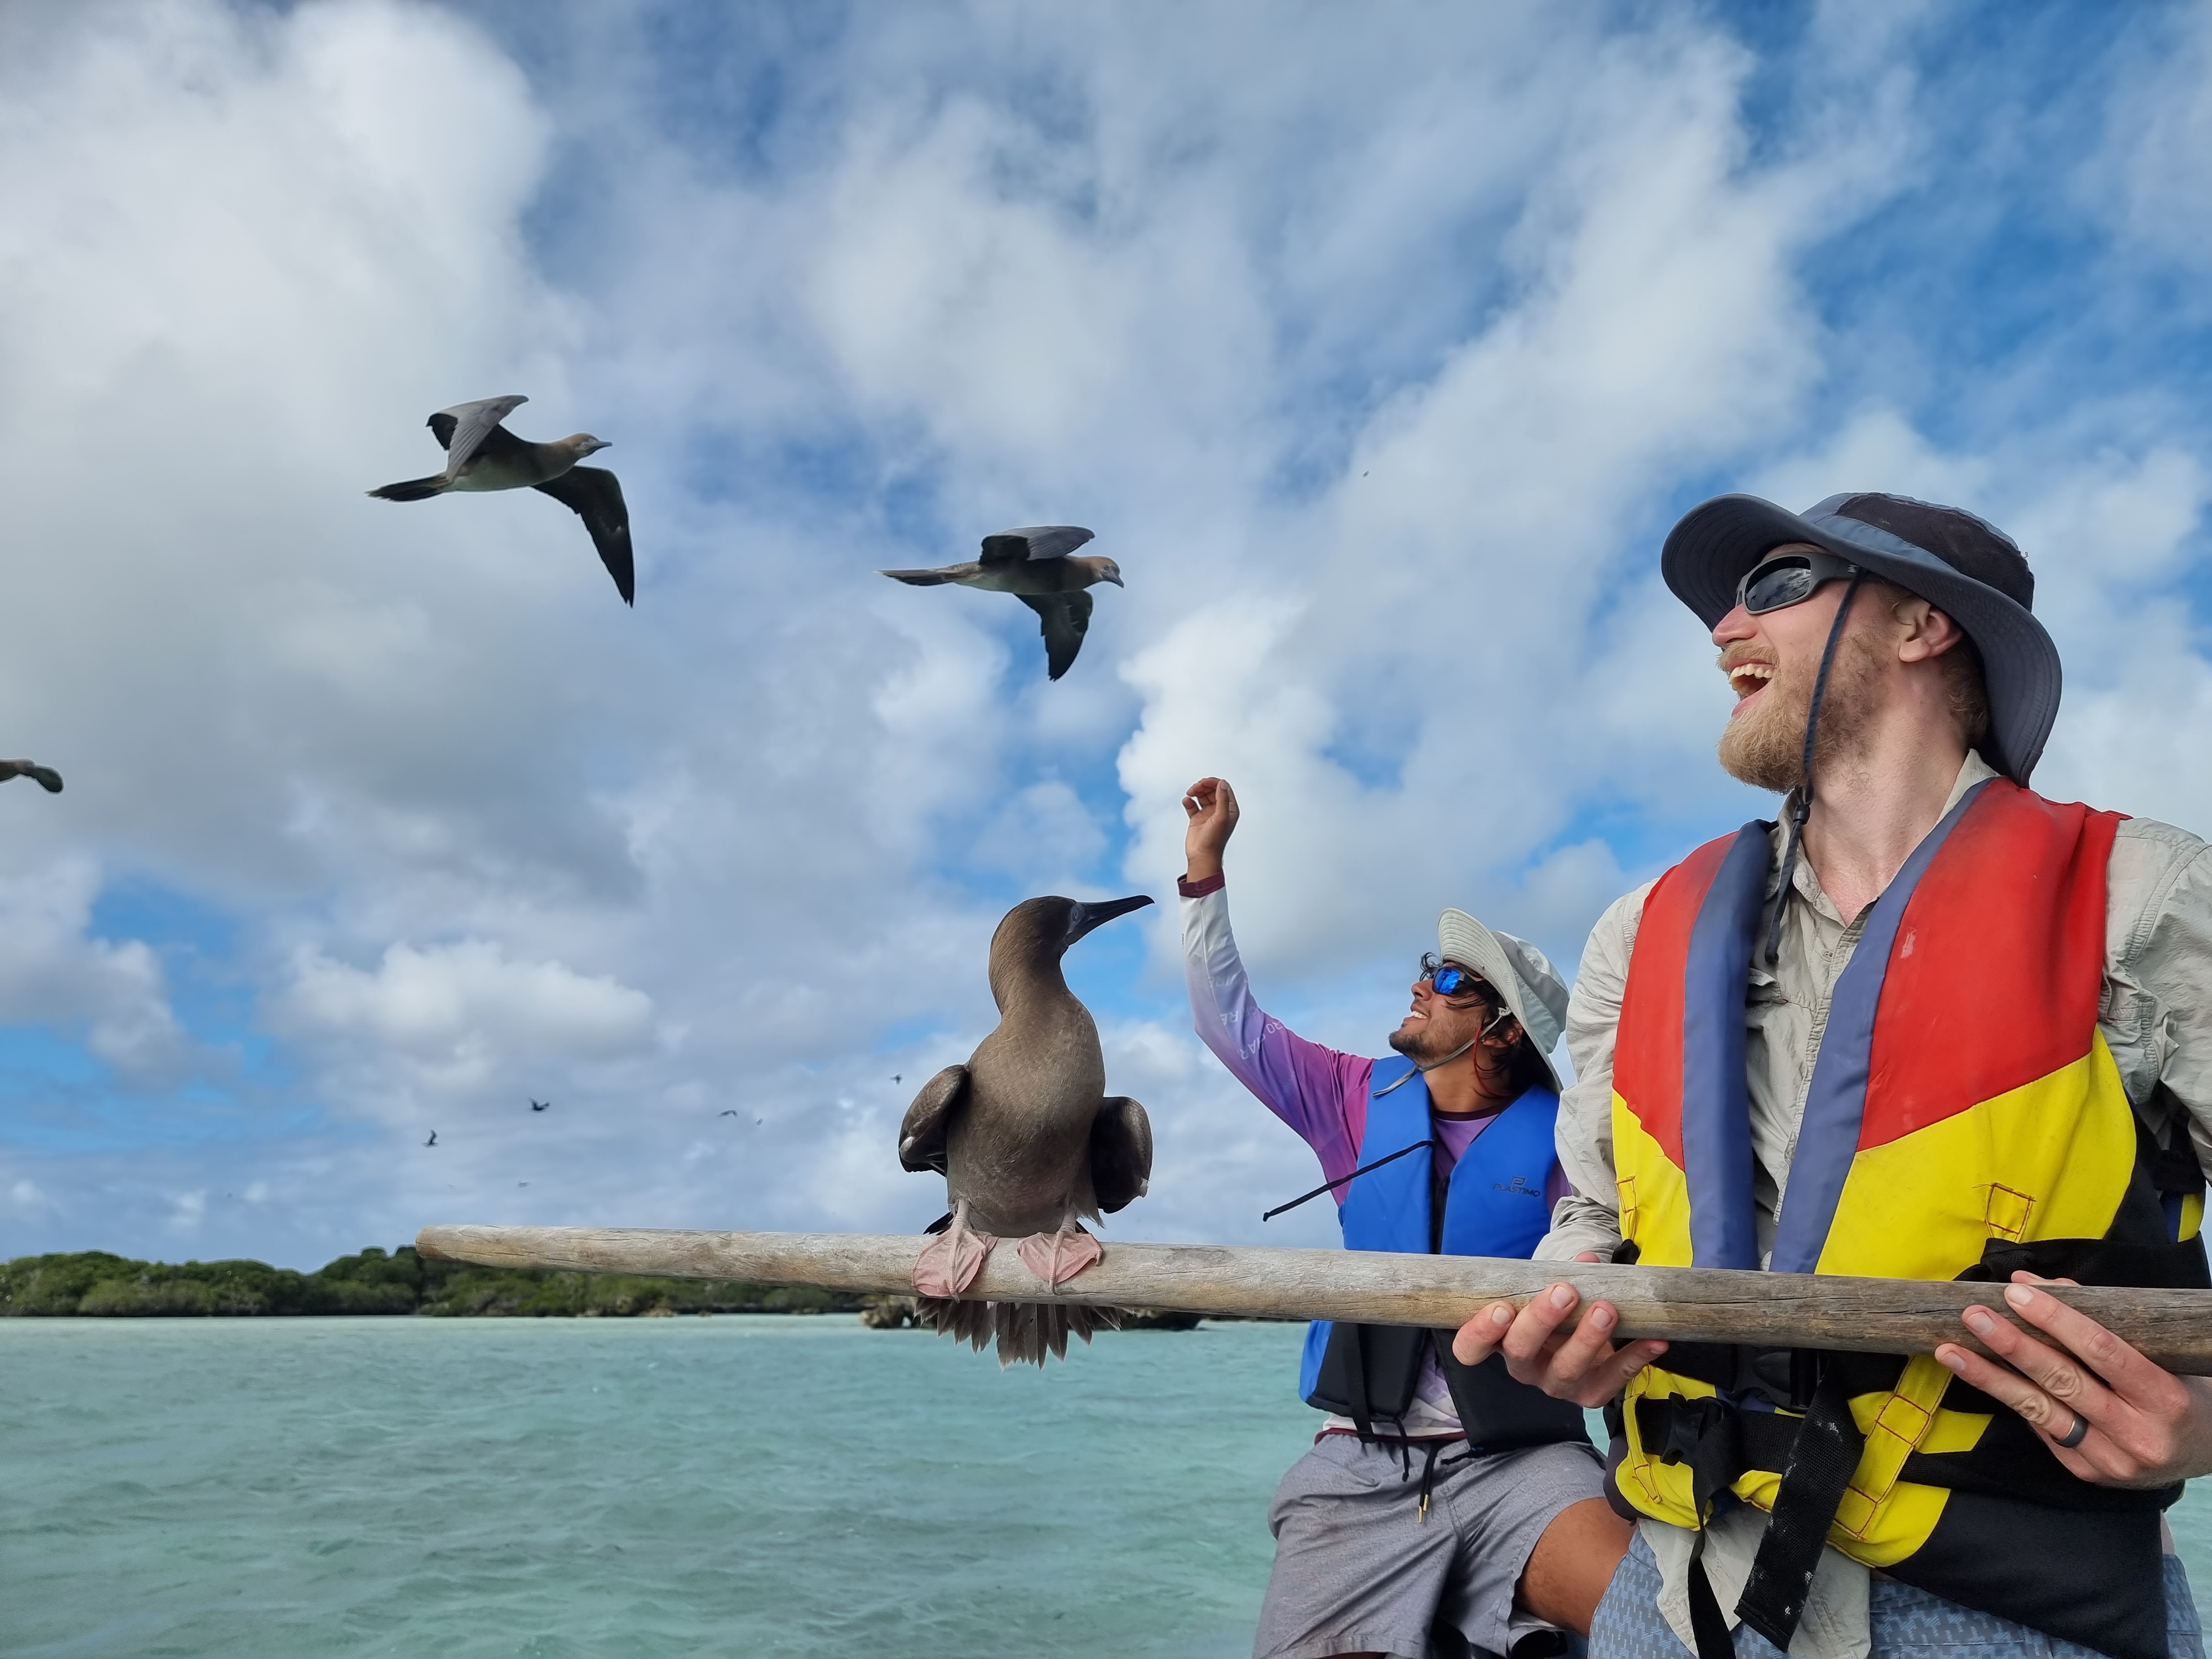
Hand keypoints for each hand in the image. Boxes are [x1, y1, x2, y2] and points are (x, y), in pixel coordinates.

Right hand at [1181, 777, 1239, 882]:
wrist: (1202, 857)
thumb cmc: (1214, 840)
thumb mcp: (1221, 817)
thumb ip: (1222, 799)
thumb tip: (1222, 783)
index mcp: (1229, 809)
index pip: (1223, 789)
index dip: (1213, 782)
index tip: (1203, 782)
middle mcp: (1219, 810)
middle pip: (1212, 790)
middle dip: (1203, 786)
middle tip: (1195, 788)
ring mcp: (1208, 814)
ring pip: (1202, 795)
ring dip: (1196, 791)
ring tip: (1190, 793)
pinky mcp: (1197, 819)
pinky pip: (1192, 805)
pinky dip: (1189, 801)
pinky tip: (1186, 801)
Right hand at [1451, 1252, 1668, 1408]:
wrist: (1584, 1338)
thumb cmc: (1555, 1310)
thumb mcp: (1548, 1286)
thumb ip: (1561, 1272)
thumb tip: (1587, 1260)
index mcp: (1501, 1340)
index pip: (1471, 1348)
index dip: (1481, 1332)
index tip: (1501, 1308)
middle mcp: (1524, 1367)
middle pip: (1521, 1352)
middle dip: (1542, 1321)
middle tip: (1564, 1292)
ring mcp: (1557, 1385)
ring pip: (1566, 1370)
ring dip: (1588, 1338)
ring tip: (1606, 1310)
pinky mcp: (1590, 1396)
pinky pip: (1612, 1381)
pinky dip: (1635, 1358)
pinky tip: (1654, 1339)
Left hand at [1935, 1272, 2211, 1487]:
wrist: (2204, 1452)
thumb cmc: (2179, 1388)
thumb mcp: (2158, 1351)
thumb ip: (2100, 1316)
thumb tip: (2030, 1282)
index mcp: (2166, 1398)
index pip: (2103, 1351)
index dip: (2056, 1320)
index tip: (2016, 1293)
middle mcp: (2140, 1435)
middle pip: (2064, 1382)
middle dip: (2014, 1345)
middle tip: (1974, 1316)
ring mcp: (2111, 1460)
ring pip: (2040, 1411)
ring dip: (1990, 1377)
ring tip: (1951, 1350)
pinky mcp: (2087, 1472)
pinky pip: (2042, 1430)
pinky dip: (2011, 1399)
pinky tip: (1981, 1376)